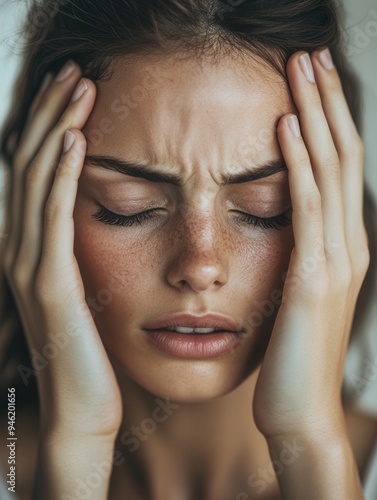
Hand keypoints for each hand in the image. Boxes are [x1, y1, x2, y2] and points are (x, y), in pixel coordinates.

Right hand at [2, 61, 122, 438]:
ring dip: (56, 129)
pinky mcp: (51, 284)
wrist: (84, 406)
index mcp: (32, 249)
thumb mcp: (83, 291)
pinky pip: (53, 218)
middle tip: (74, 73)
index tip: (72, 92)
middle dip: (50, 113)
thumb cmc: (89, 350)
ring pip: (36, 182)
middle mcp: (21, 250)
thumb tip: (91, 220)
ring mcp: (30, 266)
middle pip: (29, 164)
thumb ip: (78, 254)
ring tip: (79, 88)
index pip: (33, 172)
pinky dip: (60, 176)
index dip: (46, 127)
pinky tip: (74, 141)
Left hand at [252, 49, 369, 440]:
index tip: (312, 80)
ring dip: (315, 115)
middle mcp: (348, 244)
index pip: (338, 168)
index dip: (329, 119)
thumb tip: (286, 222)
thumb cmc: (293, 354)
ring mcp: (336, 258)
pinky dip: (297, 162)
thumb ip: (300, 255)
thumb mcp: (299, 294)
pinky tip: (286, 126)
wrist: (300, 409)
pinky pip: (305, 207)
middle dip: (327, 101)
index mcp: (343, 246)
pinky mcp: (313, 276)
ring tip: (302, 68)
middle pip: (340, 156)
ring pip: (329, 170)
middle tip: (311, 54)